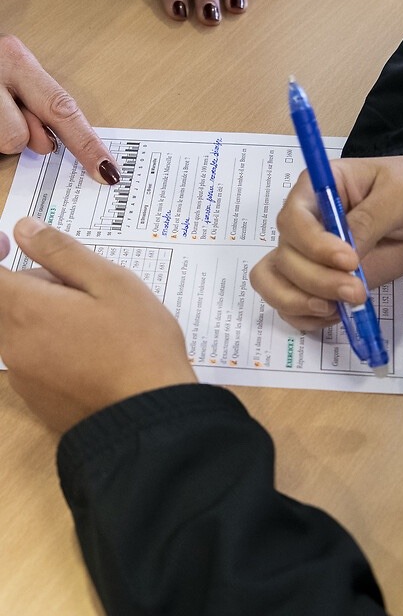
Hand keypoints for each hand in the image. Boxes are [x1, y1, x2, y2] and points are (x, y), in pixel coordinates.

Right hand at [0, 35, 119, 184]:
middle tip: (24, 124)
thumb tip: (49, 144)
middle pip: (19, 136)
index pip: (62, 109)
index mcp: (16, 59)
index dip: (86, 145)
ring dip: (2, 137)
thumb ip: (38, 105)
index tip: (108, 172)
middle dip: (27, 140)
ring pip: (3, 143)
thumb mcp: (16, 73)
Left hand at [0, 219, 195, 433]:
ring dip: (44, 315)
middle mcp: (12, 342)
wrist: (148, 413)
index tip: (11, 242)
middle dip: (32, 285)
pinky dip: (52, 344)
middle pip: (3, 300)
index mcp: (26, 308)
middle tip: (82, 286)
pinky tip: (95, 351)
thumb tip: (23, 228)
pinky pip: (31, 356)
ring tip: (97, 321)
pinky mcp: (36, 397)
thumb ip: (62, 253)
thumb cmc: (139, 342)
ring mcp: (22, 374)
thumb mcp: (112, 283)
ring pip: (18, 328)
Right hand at [250, 155, 402, 331]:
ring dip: (302, 302)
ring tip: (340, 309)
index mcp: (318, 190)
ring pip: (276, 282)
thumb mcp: (401, 194)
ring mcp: (309, 255)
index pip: (293, 219)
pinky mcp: (321, 281)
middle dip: (317, 280)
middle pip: (285, 256)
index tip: (349, 260)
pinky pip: (291, 304)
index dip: (314, 244)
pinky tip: (336, 315)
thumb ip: (371, 220)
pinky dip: (306, 317)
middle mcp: (305, 223)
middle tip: (356, 291)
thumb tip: (347, 254)